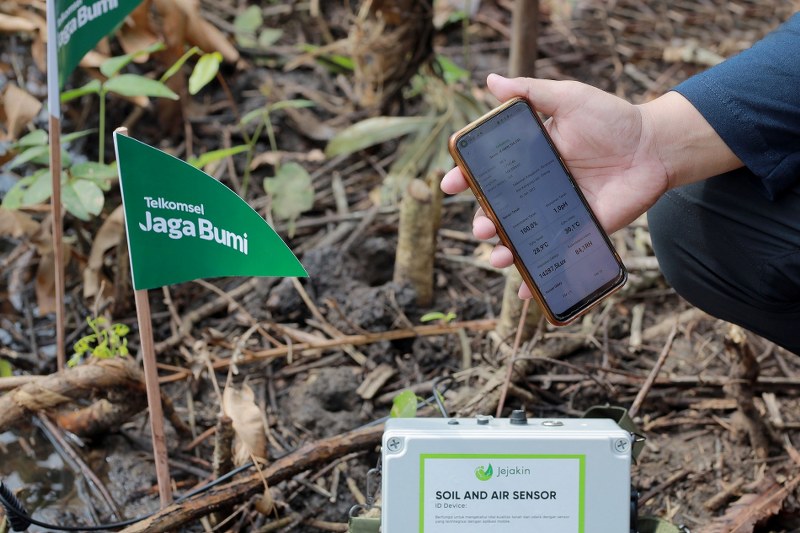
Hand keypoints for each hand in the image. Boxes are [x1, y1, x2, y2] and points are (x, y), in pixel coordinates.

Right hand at [442, 74, 739, 297]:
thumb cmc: (612, 119)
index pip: (487, 171)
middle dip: (483, 222)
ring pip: (519, 238)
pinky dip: (538, 278)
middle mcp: (535, 188)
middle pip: (497, 210)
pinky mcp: (578, 232)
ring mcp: (554, 213)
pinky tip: (526, 291)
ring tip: (498, 256)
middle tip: (482, 226)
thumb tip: (490, 81)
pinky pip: (553, 257)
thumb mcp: (569, 98)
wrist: (655, 147)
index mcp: (528, 159)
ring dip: (502, 252)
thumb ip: (531, 92)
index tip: (450, 184)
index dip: (465, 178)